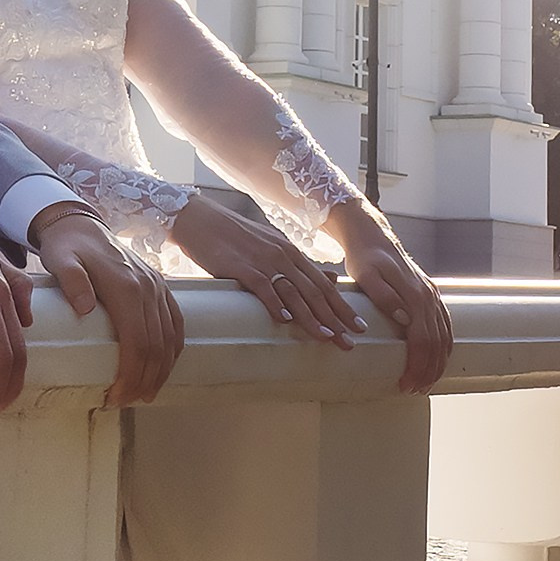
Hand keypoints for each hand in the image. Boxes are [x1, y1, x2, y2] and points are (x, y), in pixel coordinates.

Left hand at [25, 204, 184, 406]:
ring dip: (161, 370)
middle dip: (145, 380)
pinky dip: (173, 348)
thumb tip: (85, 308)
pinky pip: (175, 322)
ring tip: (144, 394)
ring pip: (169, 338)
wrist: (80, 223)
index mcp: (126, 287)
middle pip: (156, 346)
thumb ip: (72, 281)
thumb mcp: (60, 260)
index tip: (116, 396)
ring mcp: (157, 287)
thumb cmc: (67, 247)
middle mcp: (148, 288)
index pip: (137, 342)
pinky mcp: (160, 287)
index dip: (131, 375)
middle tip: (126, 401)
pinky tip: (165, 366)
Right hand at [166, 197, 363, 350]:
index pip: (324, 284)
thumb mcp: (271, 247)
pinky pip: (264, 288)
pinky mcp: (242, 267)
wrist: (200, 220)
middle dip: (336, 318)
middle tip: (352, 340)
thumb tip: (330, 278)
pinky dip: (276, 304)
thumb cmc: (234, 237)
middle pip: (315, 291)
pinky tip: (286, 320)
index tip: (358, 325)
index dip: (342, 306)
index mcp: (291, 253)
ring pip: (295, 293)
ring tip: (327, 337)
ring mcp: (264, 261)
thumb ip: (298, 265)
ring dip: (312, 317)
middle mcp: (283, 256)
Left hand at [325, 207, 452, 393]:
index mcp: (414, 294)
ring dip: (438, 363)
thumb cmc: (365, 259)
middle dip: (428, 370)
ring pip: (444, 336)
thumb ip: (385, 298)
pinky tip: (439, 360)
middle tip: (414, 390)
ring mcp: (432, 296)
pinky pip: (445, 326)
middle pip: (436, 342)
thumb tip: (404, 320)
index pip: (422, 339)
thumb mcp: (366, 276)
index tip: (405, 383)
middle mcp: (428, 296)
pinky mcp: (431, 295)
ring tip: (425, 383)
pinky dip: (444, 347)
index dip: (416, 365)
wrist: (372, 237)